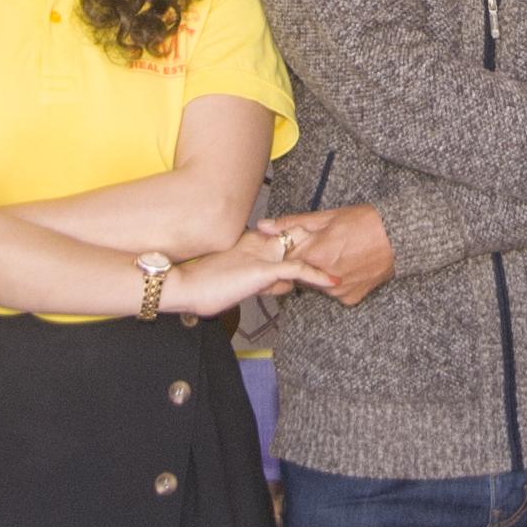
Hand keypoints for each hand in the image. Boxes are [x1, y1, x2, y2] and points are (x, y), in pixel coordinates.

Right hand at [166, 239, 334, 317]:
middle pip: (296, 241)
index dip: (302, 245)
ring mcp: (261, 255)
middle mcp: (258, 245)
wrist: (184, 287)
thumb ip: (259, 280)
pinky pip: (298, 270)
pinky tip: (332, 281)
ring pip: (301, 252)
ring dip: (321, 259)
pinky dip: (317, 275)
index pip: (284, 239)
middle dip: (317, 247)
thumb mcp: (236, 283)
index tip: (319, 250)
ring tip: (342, 265)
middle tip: (338, 254)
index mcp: (250, 244)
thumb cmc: (201, 287)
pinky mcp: (263, 269)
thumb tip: (281, 285)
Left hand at [255, 204, 394, 305]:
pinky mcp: (350, 299)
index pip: (286, 259)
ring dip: (321, 271)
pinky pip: (334, 291)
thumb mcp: (327, 217)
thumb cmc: (365, 221)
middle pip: (300, 273)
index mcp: (315, 255)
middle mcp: (324, 278)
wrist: (399, 237)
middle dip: (306, 260)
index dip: (290, 249)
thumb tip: (263, 225)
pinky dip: (337, 280)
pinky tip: (349, 265)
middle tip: (323, 245)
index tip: (297, 242)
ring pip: (317, 283)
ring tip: (340, 253)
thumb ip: (292, 223)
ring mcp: (338, 291)